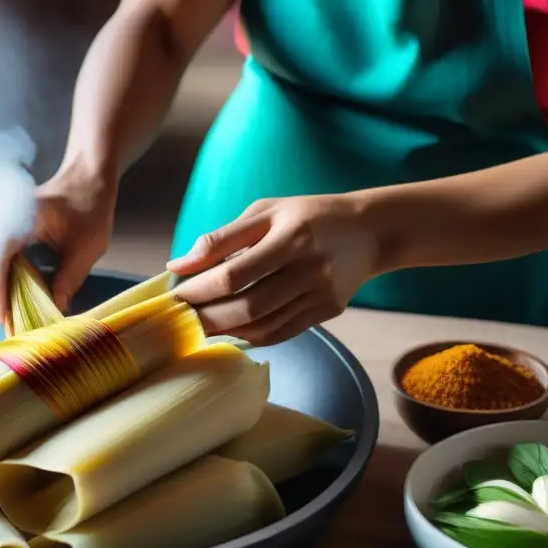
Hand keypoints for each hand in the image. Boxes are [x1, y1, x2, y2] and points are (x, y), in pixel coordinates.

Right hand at [0, 163, 116, 322]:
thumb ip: (69, 279)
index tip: (4, 318)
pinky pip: (0, 258)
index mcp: (19, 219)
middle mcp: (3, 219)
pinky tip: (16, 298)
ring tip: (12, 318)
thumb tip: (54, 310)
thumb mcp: (87, 248)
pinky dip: (5, 279)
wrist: (88, 176)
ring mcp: (3, 224)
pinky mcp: (9, 230)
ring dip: (0, 290)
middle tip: (10, 328)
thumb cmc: (91, 206)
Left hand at [168, 194, 380, 345]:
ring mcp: (321, 294)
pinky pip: (280, 333)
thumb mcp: (266, 211)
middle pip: (247, 306)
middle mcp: (309, 268)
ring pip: (262, 325)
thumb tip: (178, 266)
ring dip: (224, 330)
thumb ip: (221, 239)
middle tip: (183, 318)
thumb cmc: (308, 216)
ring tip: (200, 325)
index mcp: (291, 236)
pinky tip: (230, 330)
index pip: (234, 273)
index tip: (177, 295)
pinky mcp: (327, 312)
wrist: (370, 232)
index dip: (200, 289)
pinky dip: (249, 336)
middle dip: (207, 317)